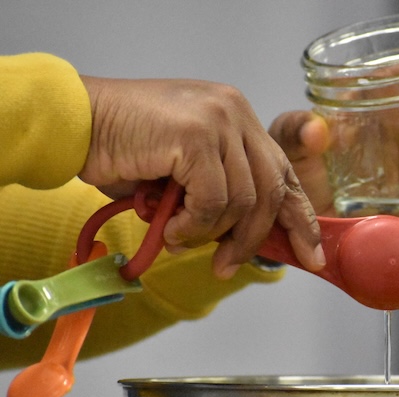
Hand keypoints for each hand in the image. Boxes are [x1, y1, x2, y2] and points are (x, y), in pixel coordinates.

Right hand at [77, 76, 324, 278]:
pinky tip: (170, 227)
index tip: (310, 255)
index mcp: (238, 118)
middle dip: (255, 238)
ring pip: (243, 201)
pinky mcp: (198, 136)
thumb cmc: (124, 148)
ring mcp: (219, 121)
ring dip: (211, 234)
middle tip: (229, 267)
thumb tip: (244, 236)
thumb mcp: (185, 172)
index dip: (300, 218)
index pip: (283, 172)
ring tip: (179, 237)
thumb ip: (219, 191)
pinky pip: (213, 202)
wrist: (75, 123)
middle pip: (272, 190)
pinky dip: (193, 226)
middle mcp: (235, 113)